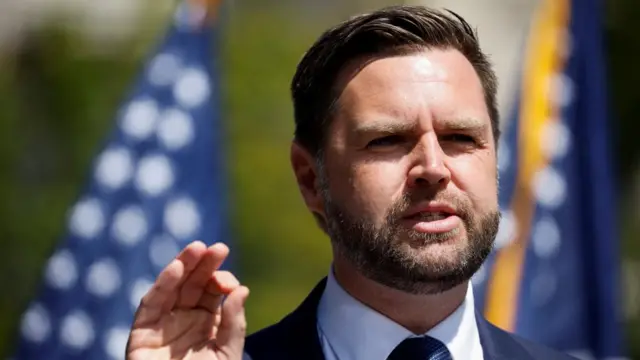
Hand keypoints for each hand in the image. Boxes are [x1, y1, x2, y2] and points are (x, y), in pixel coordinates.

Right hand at [126, 241, 248, 359]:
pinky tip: (176, 269)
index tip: (229, 280)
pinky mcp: (141, 332)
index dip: (220, 279)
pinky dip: (161, 285)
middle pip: (192, 283)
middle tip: (218, 248)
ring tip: (197, 248)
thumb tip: (241, 289)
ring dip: (182, 266)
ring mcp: (162, 324)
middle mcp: (183, 319)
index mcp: (206, 323)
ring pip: (171, 287)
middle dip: (204, 264)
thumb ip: (234, 324)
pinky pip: (150, 304)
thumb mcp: (227, 354)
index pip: (212, 291)